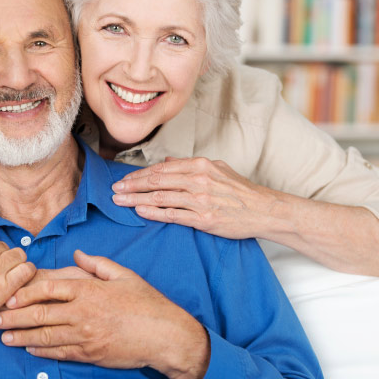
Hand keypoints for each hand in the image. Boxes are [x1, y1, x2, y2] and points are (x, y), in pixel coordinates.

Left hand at [0, 250, 208, 378]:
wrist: (165, 335)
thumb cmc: (146, 303)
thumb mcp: (124, 275)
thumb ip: (97, 264)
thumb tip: (77, 253)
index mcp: (89, 290)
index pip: (49, 289)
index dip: (24, 293)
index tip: (8, 296)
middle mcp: (83, 312)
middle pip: (40, 314)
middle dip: (14, 317)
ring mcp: (86, 335)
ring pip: (46, 336)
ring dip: (22, 336)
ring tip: (4, 337)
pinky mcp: (90, 353)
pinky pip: (60, 352)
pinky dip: (42, 351)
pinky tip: (29, 348)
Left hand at [112, 157, 281, 239]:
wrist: (264, 210)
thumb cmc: (241, 191)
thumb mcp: (218, 169)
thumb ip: (190, 164)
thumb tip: (167, 160)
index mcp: (199, 165)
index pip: (161, 168)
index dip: (139, 175)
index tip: (124, 180)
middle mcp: (197, 179)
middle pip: (156, 181)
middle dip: (131, 186)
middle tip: (114, 190)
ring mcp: (200, 199)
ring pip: (160, 198)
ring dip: (136, 200)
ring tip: (120, 202)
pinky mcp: (204, 218)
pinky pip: (172, 215)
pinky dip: (153, 213)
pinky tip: (139, 212)